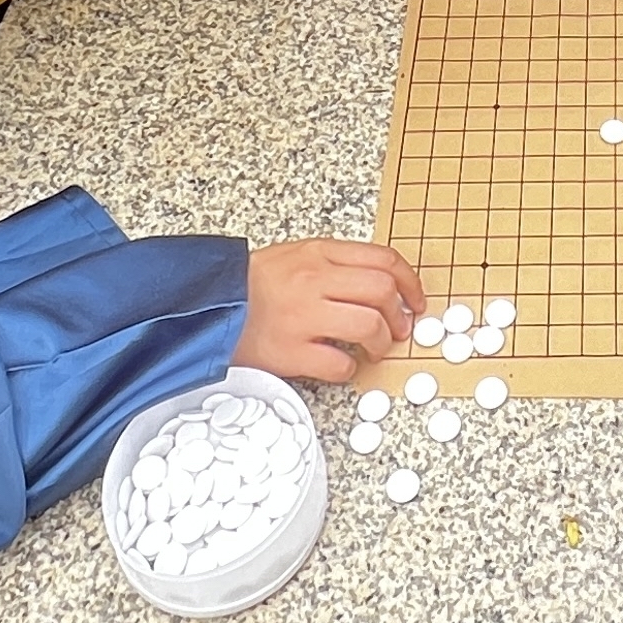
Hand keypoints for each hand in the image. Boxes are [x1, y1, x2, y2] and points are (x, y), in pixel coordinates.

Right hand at [238, 239, 424, 383]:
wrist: (206, 306)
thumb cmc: (250, 285)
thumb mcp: (294, 256)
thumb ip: (334, 264)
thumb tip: (380, 285)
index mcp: (318, 254)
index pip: (383, 259)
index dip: (410, 282)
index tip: (416, 301)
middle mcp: (313, 280)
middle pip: (382, 291)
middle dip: (399, 315)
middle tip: (398, 330)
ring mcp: (302, 316)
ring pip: (368, 325)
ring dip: (381, 342)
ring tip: (374, 350)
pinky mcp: (290, 351)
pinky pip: (338, 363)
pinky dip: (348, 369)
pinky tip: (340, 366)